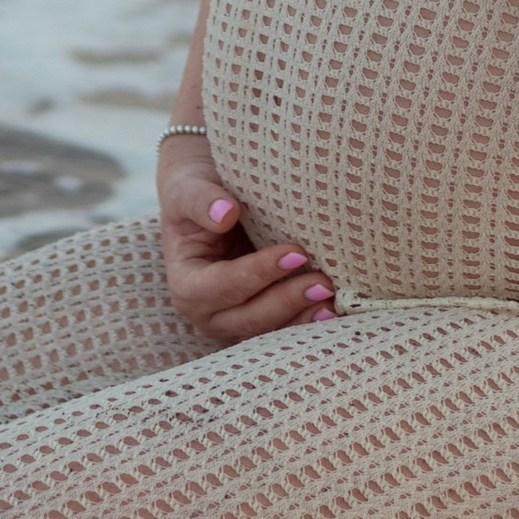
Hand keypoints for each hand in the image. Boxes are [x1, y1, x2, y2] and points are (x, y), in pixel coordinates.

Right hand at [157, 142, 334, 343]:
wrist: (208, 199)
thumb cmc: (195, 191)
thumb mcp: (188, 188)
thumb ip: (201, 200)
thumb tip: (224, 213)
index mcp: (185, 283)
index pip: (224, 285)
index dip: (259, 273)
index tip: (296, 254)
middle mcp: (207, 311)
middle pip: (249, 317)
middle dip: (287, 302)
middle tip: (323, 282)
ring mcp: (233, 320)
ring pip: (269, 330)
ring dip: (302, 318)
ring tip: (333, 299)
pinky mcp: (256, 318)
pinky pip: (283, 327)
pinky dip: (306, 319)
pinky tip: (333, 308)